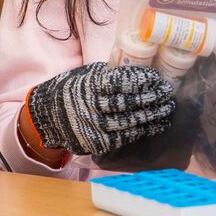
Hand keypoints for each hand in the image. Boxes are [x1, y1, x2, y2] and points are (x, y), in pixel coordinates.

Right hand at [24, 63, 175, 155]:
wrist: (47, 117)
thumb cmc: (72, 90)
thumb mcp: (85, 75)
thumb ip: (108, 74)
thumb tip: (138, 72)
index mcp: (89, 85)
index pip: (120, 81)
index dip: (140, 79)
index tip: (156, 77)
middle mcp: (91, 106)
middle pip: (127, 102)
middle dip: (151, 98)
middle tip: (168, 93)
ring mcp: (94, 126)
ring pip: (129, 121)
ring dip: (152, 116)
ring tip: (168, 109)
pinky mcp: (97, 143)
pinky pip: (124, 137)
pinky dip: (142, 131)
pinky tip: (155, 125)